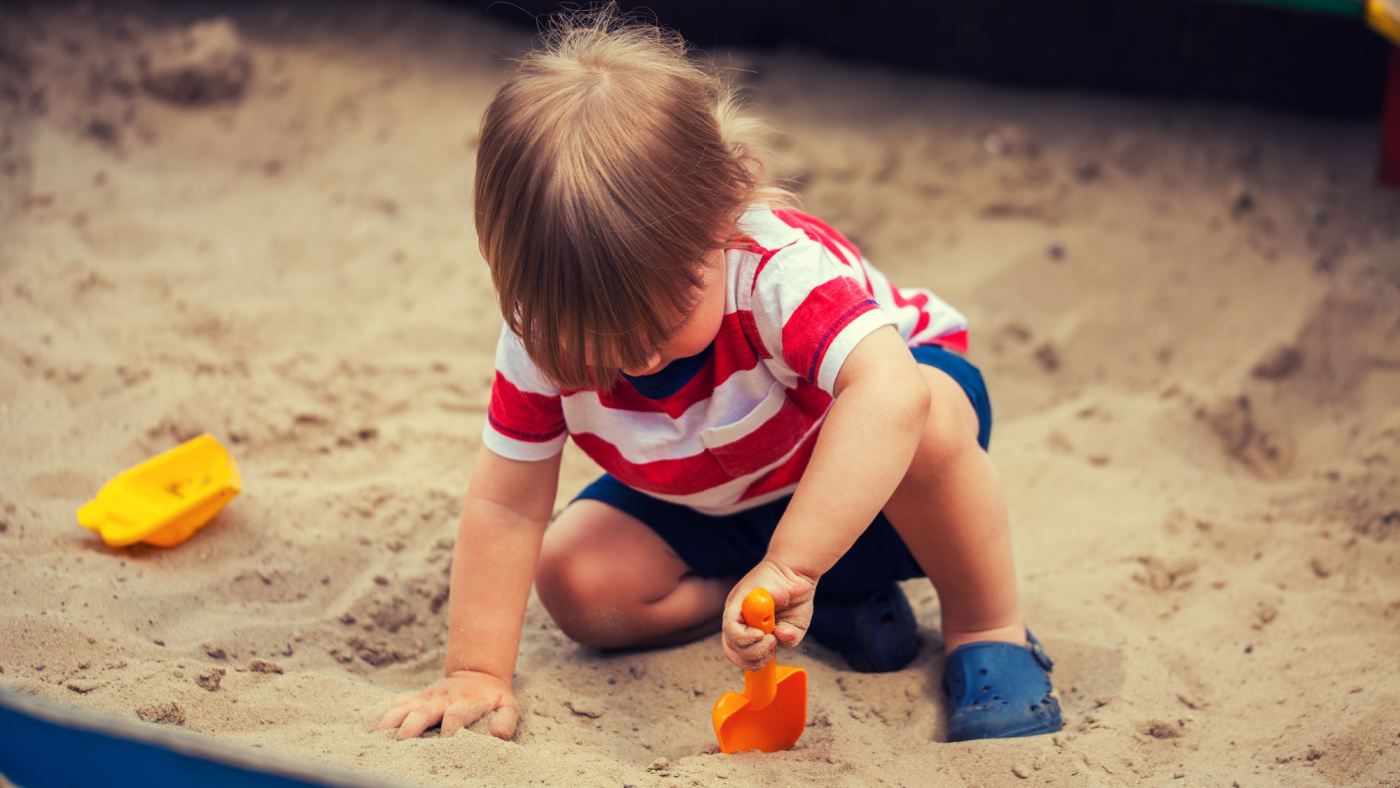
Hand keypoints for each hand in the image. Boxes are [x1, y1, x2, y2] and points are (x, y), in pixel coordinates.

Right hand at [374, 669, 518, 739]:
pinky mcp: (418, 698)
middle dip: (413, 724)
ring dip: (392, 719)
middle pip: (425, 710)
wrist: (479, 673)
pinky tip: (370, 722)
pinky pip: (399, 703)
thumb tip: (498, 736)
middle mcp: (443, 699)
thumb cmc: (494, 697)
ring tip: (378, 734)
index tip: (444, 743)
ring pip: (407, 706)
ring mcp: (428, 698)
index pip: (456, 715)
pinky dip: (385, 711)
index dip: (450, 728)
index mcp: (466, 702)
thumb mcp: (508, 706)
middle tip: (400, 739)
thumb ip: (506, 720)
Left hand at [721, 558, 818, 671]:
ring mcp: (735, 610)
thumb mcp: (795, 626)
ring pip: (731, 642)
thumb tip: (780, 639)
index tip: (768, 658)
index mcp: (748, 627)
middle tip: (769, 650)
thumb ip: (789, 639)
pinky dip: (746, 636)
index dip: (751, 662)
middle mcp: (738, 619)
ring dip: (753, 648)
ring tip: (770, 638)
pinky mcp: (736, 602)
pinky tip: (761, 633)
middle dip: (751, 659)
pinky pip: (731, 628)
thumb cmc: (795, 596)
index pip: (738, 652)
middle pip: (732, 651)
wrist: (796, 570)